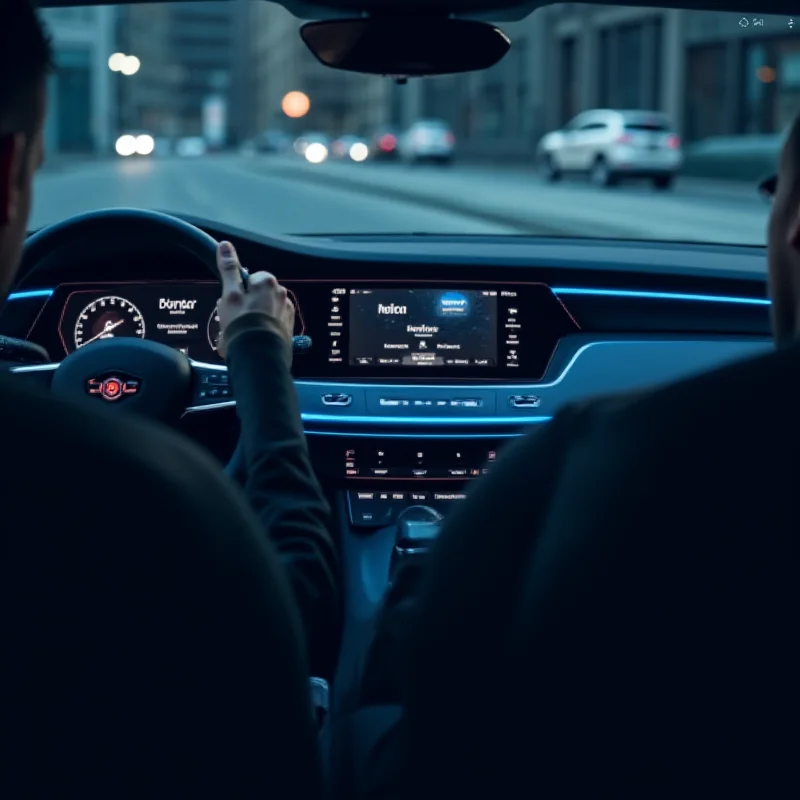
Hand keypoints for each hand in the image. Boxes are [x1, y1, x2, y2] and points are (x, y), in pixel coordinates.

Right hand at [215, 241, 294, 356]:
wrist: (259, 356)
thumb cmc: (242, 323)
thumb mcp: (230, 294)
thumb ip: (229, 269)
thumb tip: (225, 245)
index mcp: (268, 282)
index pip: (251, 278)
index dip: (239, 290)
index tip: (232, 303)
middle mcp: (283, 294)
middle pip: (258, 294)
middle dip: (247, 305)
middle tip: (234, 320)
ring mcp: (288, 312)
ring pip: (265, 310)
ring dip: (255, 317)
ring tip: (243, 333)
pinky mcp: (289, 329)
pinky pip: (273, 323)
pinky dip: (264, 328)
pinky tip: (254, 339)